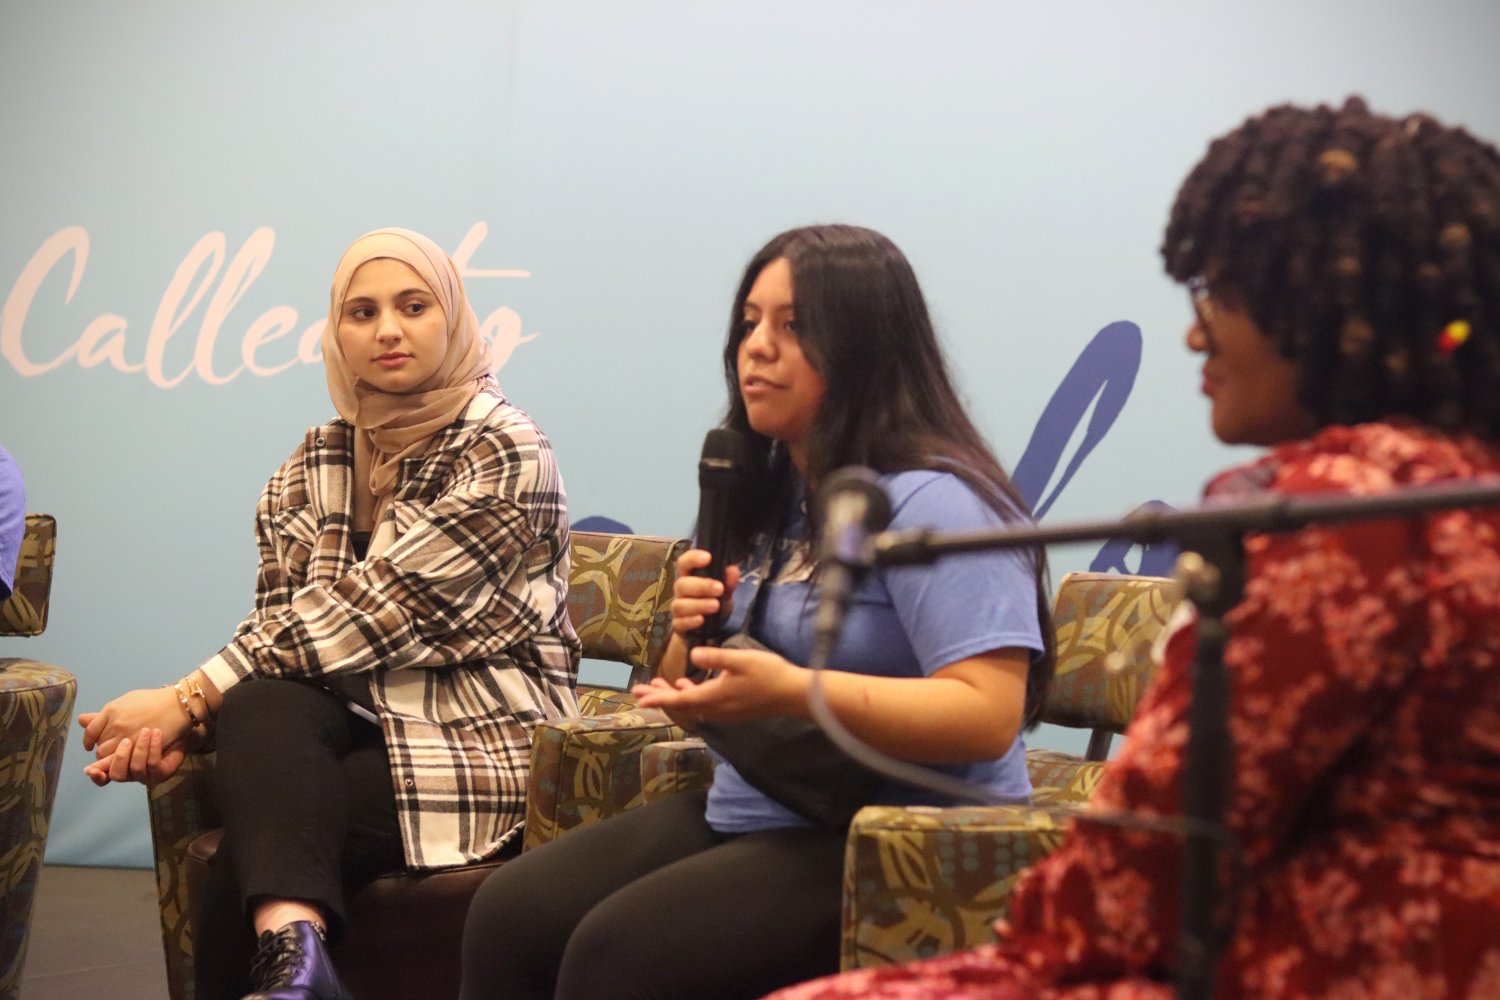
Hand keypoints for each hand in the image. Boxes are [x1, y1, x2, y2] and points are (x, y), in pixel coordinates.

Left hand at [79, 686, 193, 759]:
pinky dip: (124, 760)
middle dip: (103, 749)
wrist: (178, 704)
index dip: (89, 740)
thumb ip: (104, 714)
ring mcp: (127, 735)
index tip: (91, 746)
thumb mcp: (126, 701)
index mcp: (111, 710)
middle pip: (99, 744)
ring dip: (112, 757)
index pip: (91, 730)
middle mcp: (115, 723)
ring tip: (123, 754)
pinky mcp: (139, 744)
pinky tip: (128, 759)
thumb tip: (81, 720)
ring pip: (108, 754)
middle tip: (112, 749)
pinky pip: (124, 758)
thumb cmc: (153, 701)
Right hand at [81, 727, 187, 786]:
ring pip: (136, 768)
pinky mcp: (163, 771)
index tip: (90, 769)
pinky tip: (157, 733)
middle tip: (126, 740)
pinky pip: (154, 764)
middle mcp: (130, 771)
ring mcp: (146, 773)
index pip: (103, 775)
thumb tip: (81, 719)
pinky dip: (154, 748)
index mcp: (118, 761)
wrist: (178, 716)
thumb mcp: (123, 717)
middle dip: (119, 757)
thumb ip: (102, 722)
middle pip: (117, 773)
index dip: (97, 774)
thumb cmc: (149, 718)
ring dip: (140, 750)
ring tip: (147, 730)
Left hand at [632, 644, 805, 722]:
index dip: (657, 698)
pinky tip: (687, 684)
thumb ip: (715, 658)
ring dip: (673, 696)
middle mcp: (715, 709)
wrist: (793, 695)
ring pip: (690, 705)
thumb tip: (692, 656)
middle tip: (639, 689)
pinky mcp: (732, 710)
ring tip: (658, 685)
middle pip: (680, 705)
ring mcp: (724, 712)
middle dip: (659, 696)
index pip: (678, 701)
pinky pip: (702, 705)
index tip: (638, 697)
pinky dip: (689, 696)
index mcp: (713, 697)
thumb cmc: (769, 674)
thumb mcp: (741, 660)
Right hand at [670, 549, 741, 639]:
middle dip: (701, 585)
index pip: (685, 563)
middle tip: (719, 588)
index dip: (693, 558)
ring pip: (680, 605)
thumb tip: (733, 569)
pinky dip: (690, 621)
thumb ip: (728, 583)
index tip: (708, 557)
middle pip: (681, 584)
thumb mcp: (724, 593)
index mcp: (690, 577)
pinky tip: (701, 620)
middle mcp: (681, 592)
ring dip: (699, 604)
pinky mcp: (679, 626)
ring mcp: (678, 609)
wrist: (705, 631)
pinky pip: (680, 623)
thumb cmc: (712, 604)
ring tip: (716, 605)